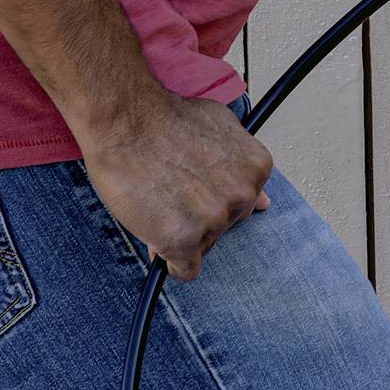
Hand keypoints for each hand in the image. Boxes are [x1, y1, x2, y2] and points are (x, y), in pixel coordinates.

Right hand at [78, 87, 273, 277]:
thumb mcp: (221, 130)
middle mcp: (243, 195)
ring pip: (201, 246)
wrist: (126, 119)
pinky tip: (155, 231)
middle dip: (198, 216)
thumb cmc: (165, 121)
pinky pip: (183, 270)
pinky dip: (167, 258)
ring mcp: (215, 219)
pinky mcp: (184, 239)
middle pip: (223, 228)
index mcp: (256, 170)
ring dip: (180, 233)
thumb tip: (263, 204)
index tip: (193, 186)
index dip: (210, 199)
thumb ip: (241, 169)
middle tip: (171, 190)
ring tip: (158, 200)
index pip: (242, 206)